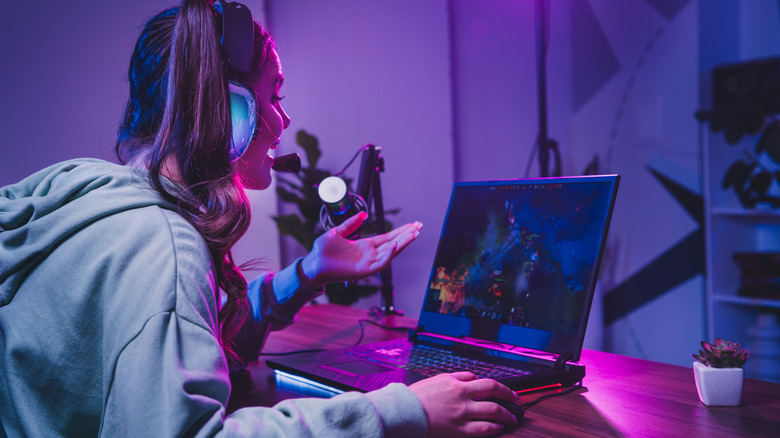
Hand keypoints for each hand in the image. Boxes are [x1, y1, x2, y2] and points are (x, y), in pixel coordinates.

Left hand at [299, 211, 421, 287]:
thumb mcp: (337, 232)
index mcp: (365, 246)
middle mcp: (370, 255)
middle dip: (406, 236)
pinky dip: (388, 255)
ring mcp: (368, 264)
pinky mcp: (363, 271)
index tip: (412, 224)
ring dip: (402, 244)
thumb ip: (351, 224)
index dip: (400, 231)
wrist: (313, 264)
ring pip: (390, 253)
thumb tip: (363, 214)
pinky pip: (380, 264)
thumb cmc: (322, 251)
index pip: (388, 237)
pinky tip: (394, 245)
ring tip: (413, 234)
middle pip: (393, 244)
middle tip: (419, 226)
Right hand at [409, 372, 521, 436]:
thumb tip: (472, 378)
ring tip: (511, 419)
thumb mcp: (437, 379)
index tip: (507, 392)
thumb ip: (456, 377)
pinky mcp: (459, 430)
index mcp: (456, 384)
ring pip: (493, 412)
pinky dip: (494, 429)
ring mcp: (462, 414)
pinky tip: (498, 429)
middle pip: (494, 394)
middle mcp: (462, 397)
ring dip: (506, 415)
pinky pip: (483, 429)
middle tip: (517, 403)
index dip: (501, 388)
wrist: (404, 412)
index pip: (485, 382)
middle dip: (509, 398)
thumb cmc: (417, 397)